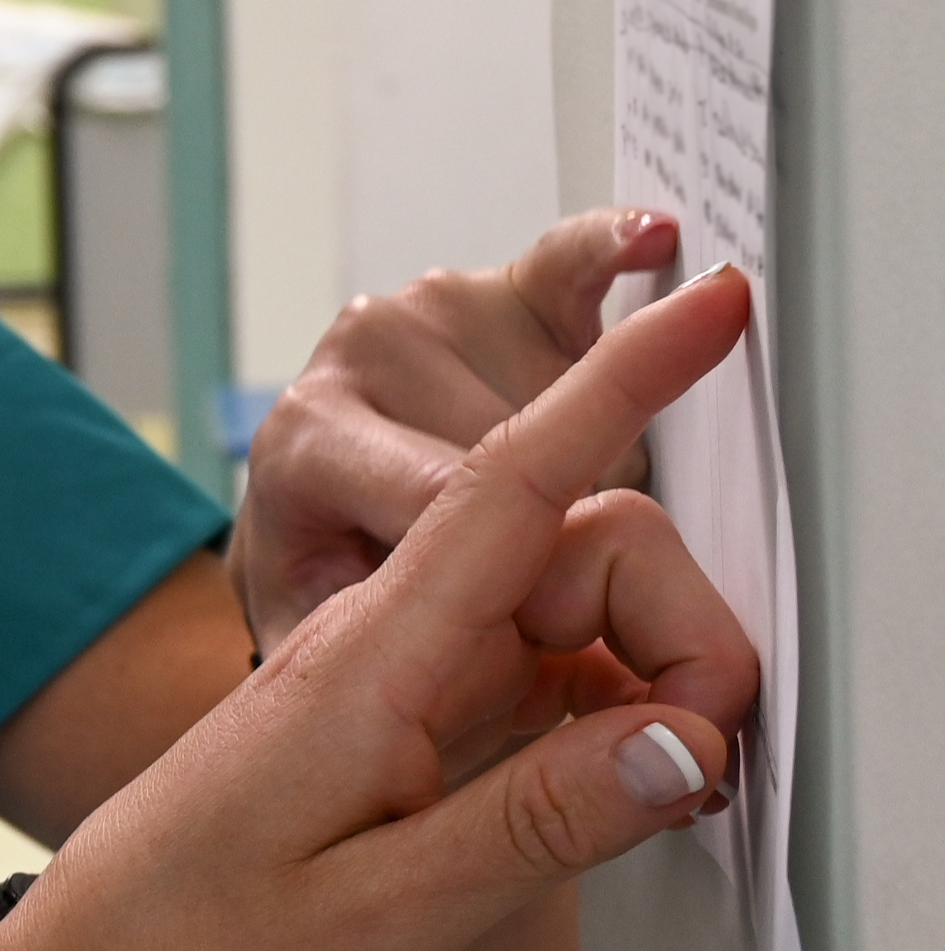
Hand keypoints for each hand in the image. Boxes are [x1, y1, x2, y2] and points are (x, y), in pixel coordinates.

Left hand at [0, 265, 757, 950]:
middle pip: (584, 553)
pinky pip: (552, 671)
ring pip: (582, 611)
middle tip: (703, 774)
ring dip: (654, 678)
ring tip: (657, 802)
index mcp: (364, 658)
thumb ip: (534, 824)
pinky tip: (626, 786)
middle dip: (680, 630)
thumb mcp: (376, 918)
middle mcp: (388, 637)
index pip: (513, 485)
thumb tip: (682, 741)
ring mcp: (409, 670)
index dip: (619, 385)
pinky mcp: (421, 712)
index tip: (710, 305)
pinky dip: (616, 712)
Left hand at [232, 207, 677, 656]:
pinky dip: (613, 250)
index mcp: (301, 450)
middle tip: (555, 616)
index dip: (530, 567)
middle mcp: (356, 364)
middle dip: (560, 545)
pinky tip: (655, 241)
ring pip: (565, 402)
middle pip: (513, 457)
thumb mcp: (326, 659)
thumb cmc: (318, 601)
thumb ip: (400, 674)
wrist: (296, 535)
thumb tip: (478, 710)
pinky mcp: (497, 288)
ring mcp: (428, 314)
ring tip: (543, 529)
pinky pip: (570, 258)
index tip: (587, 594)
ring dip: (592, 477)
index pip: (439, 497)